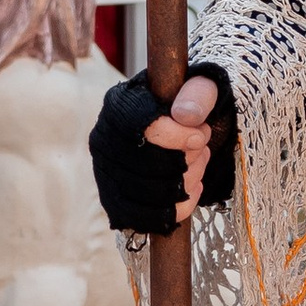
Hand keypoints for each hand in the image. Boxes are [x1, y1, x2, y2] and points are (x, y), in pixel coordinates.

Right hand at [88, 63, 237, 235]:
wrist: (175, 126)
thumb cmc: (185, 104)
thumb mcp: (200, 88)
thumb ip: (198, 94)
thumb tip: (186, 116)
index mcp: (120, 105)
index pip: (145, 128)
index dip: (179, 137)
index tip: (201, 135)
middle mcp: (103, 139)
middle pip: (149, 166)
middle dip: (189, 162)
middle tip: (202, 149)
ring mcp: (105, 173)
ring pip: (150, 195)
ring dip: (187, 182)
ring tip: (197, 165)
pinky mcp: (114, 200)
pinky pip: (146, 218)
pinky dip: (178, 208)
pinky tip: (190, 190)